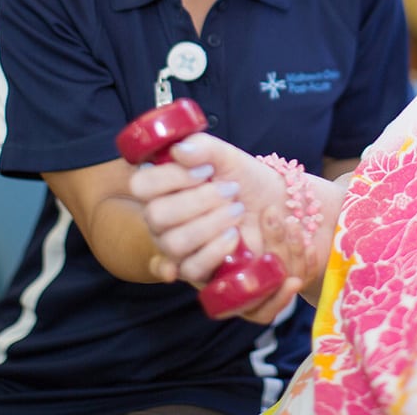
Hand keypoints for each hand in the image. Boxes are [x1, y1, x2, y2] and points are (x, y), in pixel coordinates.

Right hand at [129, 134, 310, 294]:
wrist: (274, 205)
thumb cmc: (243, 178)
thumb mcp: (226, 156)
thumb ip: (202, 147)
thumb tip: (179, 151)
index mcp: (161, 188)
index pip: (141, 185)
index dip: (172, 177)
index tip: (207, 171)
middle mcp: (161, 220)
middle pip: (157, 216)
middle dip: (199, 200)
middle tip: (230, 191)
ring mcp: (175, 247)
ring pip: (174, 243)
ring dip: (211, 223)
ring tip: (237, 210)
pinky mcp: (196, 270)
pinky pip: (192, 268)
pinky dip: (216, 250)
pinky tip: (233, 236)